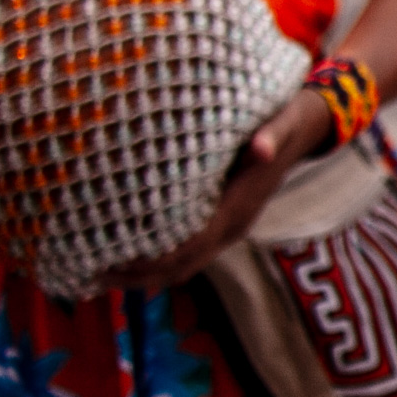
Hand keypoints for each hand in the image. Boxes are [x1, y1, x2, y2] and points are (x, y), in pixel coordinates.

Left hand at [103, 88, 334, 290]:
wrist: (304, 129)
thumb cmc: (284, 120)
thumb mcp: (281, 122)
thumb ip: (271, 135)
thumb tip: (260, 149)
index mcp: (240, 208)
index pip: (193, 246)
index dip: (154, 258)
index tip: (116, 258)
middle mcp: (233, 226)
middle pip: (182, 267)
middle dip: (139, 275)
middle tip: (91, 271)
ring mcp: (227, 227)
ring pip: (183, 266)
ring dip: (143, 275)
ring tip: (97, 271)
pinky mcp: (219, 222)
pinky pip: (186, 252)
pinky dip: (156, 261)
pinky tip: (126, 253)